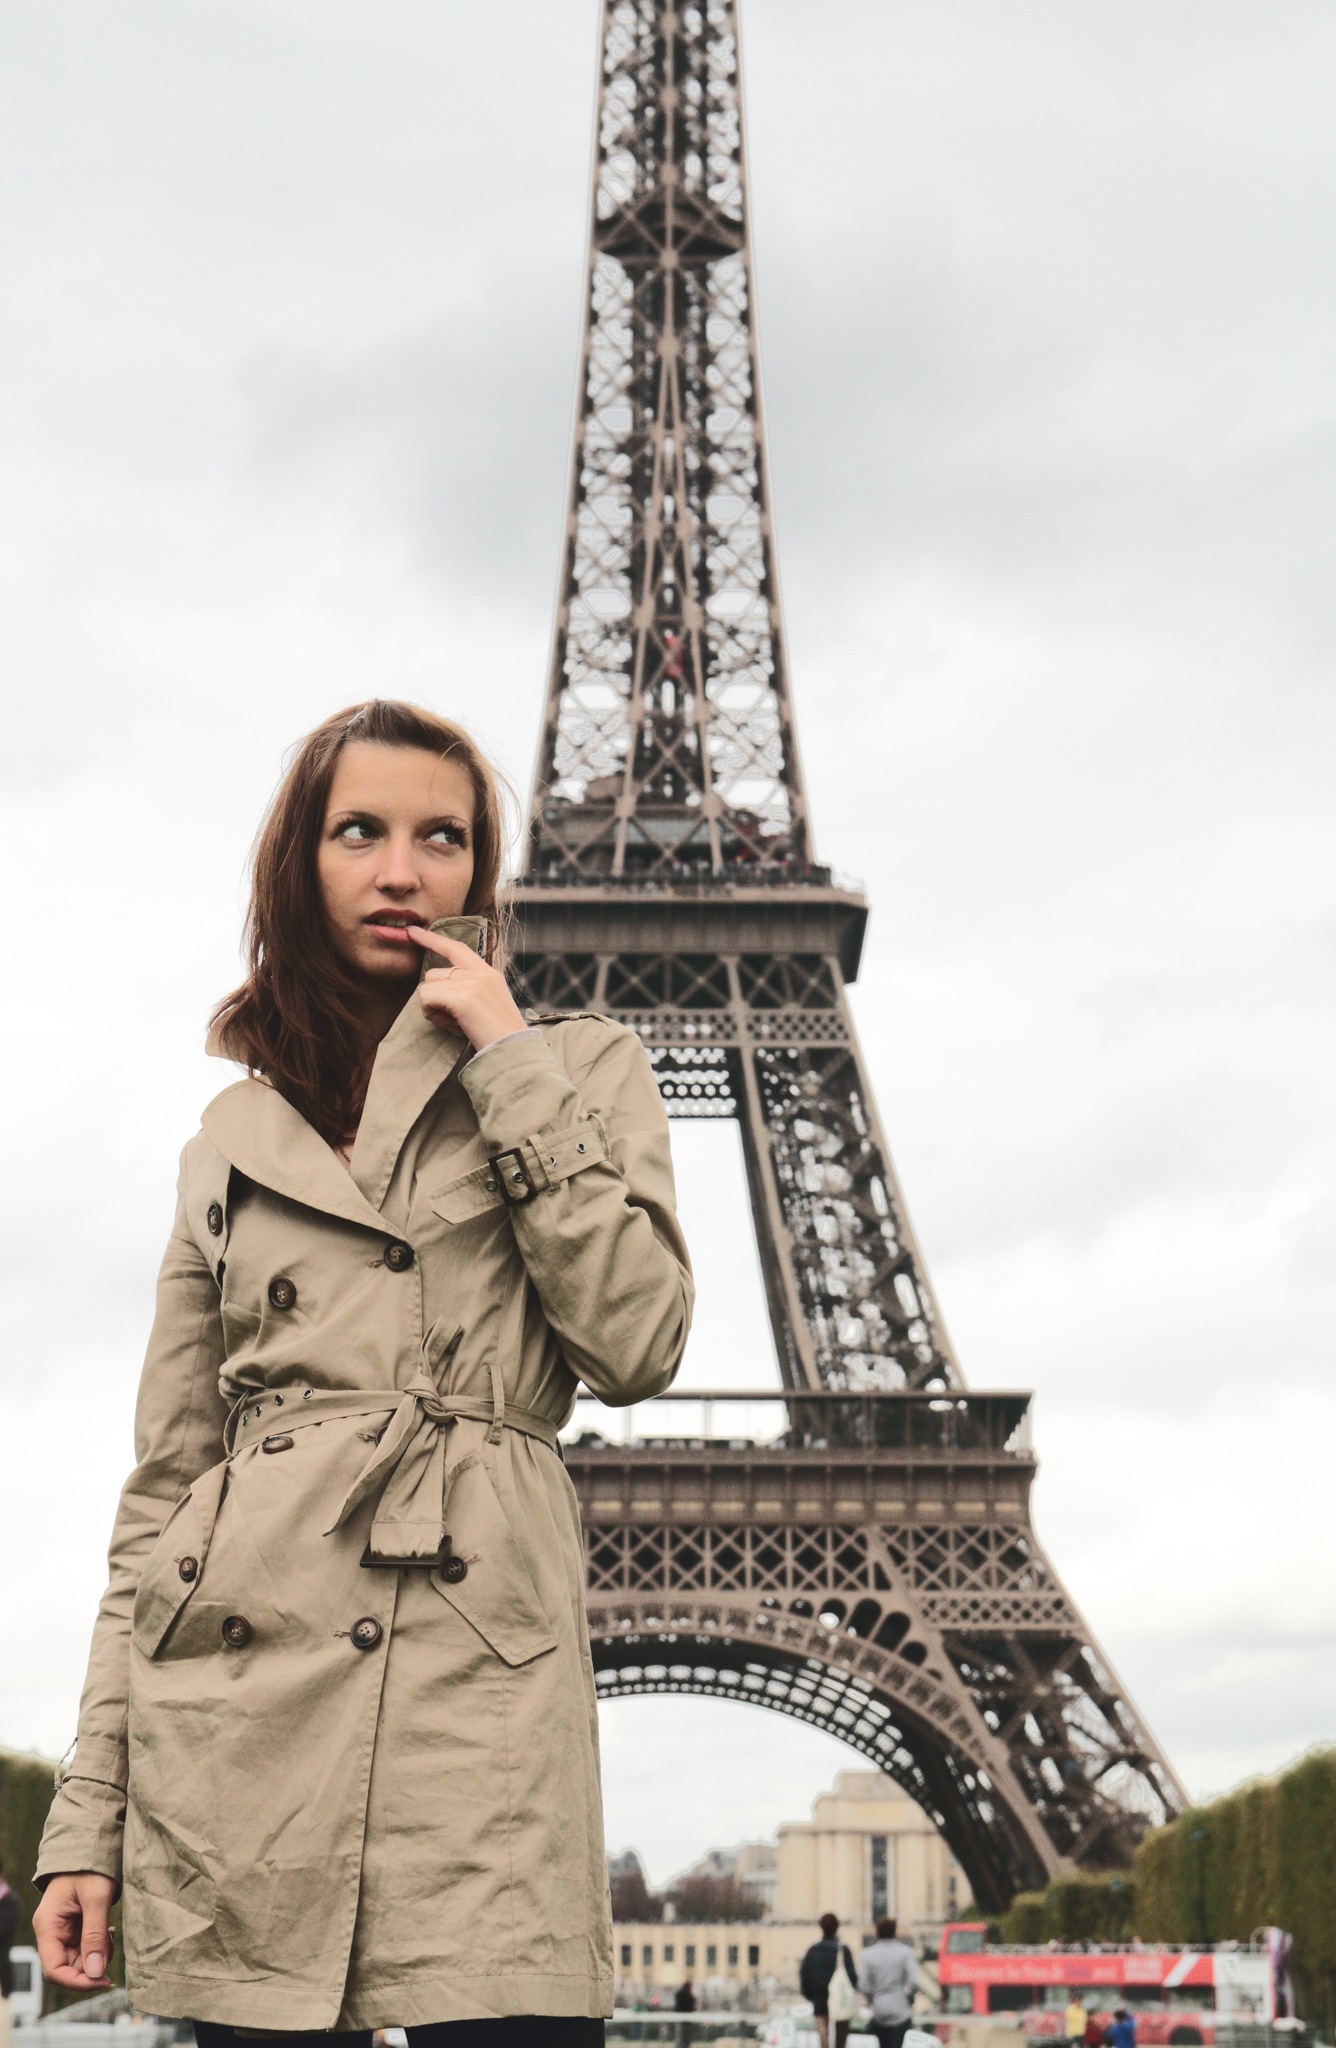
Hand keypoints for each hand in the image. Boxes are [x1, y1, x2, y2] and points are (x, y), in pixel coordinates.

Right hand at [33, 1872, 117, 1989]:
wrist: (93, 1846)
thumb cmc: (91, 1866)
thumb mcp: (96, 1897)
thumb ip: (95, 1934)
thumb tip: (96, 1972)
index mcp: (48, 1925)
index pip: (54, 1969)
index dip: (77, 1981)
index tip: (102, 1981)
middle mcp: (51, 1932)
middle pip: (66, 1968)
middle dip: (90, 1968)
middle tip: (111, 1954)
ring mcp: (63, 1931)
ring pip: (78, 1961)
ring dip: (96, 1956)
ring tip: (110, 1934)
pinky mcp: (75, 1928)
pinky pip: (85, 1949)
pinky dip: (99, 1947)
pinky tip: (108, 1931)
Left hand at [410, 928, 526, 1050]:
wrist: (513, 1050)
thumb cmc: (497, 1035)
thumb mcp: (486, 1003)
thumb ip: (467, 989)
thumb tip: (433, 990)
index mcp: (488, 973)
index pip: (456, 948)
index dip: (433, 939)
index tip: (413, 931)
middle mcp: (480, 973)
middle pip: (434, 973)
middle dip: (435, 996)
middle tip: (454, 1018)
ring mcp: (471, 984)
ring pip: (427, 986)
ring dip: (433, 1007)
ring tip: (454, 1022)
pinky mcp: (462, 998)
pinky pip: (426, 998)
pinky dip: (431, 1013)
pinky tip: (450, 1025)